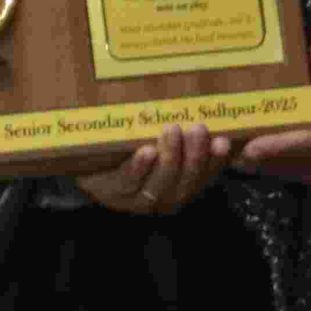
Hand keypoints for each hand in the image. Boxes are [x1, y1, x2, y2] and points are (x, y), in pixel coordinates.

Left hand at [75, 122, 234, 215]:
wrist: (86, 164)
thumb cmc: (129, 149)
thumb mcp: (159, 140)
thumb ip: (184, 134)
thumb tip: (210, 112)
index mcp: (181, 186)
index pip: (205, 176)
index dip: (216, 161)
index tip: (223, 141)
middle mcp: (163, 198)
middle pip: (185, 183)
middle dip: (194, 156)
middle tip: (198, 129)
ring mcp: (137, 198)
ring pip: (160, 185)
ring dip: (170, 158)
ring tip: (172, 130)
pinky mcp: (113, 192)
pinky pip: (129, 181)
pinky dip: (140, 167)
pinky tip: (147, 150)